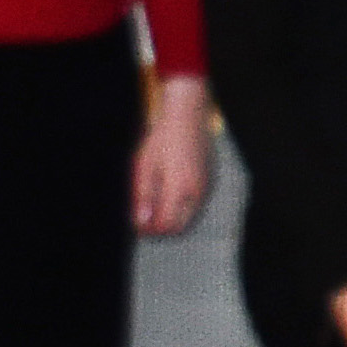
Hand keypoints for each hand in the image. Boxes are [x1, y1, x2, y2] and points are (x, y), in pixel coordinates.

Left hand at [131, 74, 216, 237]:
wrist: (188, 116)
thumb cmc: (161, 139)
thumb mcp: (144, 167)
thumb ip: (143, 197)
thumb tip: (141, 223)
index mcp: (179, 189)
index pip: (166, 225)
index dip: (150, 230)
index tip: (136, 226)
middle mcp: (197, 192)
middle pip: (180, 227)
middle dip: (161, 229)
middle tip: (144, 221)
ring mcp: (206, 186)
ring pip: (190, 217)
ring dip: (173, 219)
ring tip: (154, 207)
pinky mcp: (210, 180)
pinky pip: (196, 204)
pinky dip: (183, 208)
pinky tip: (168, 195)